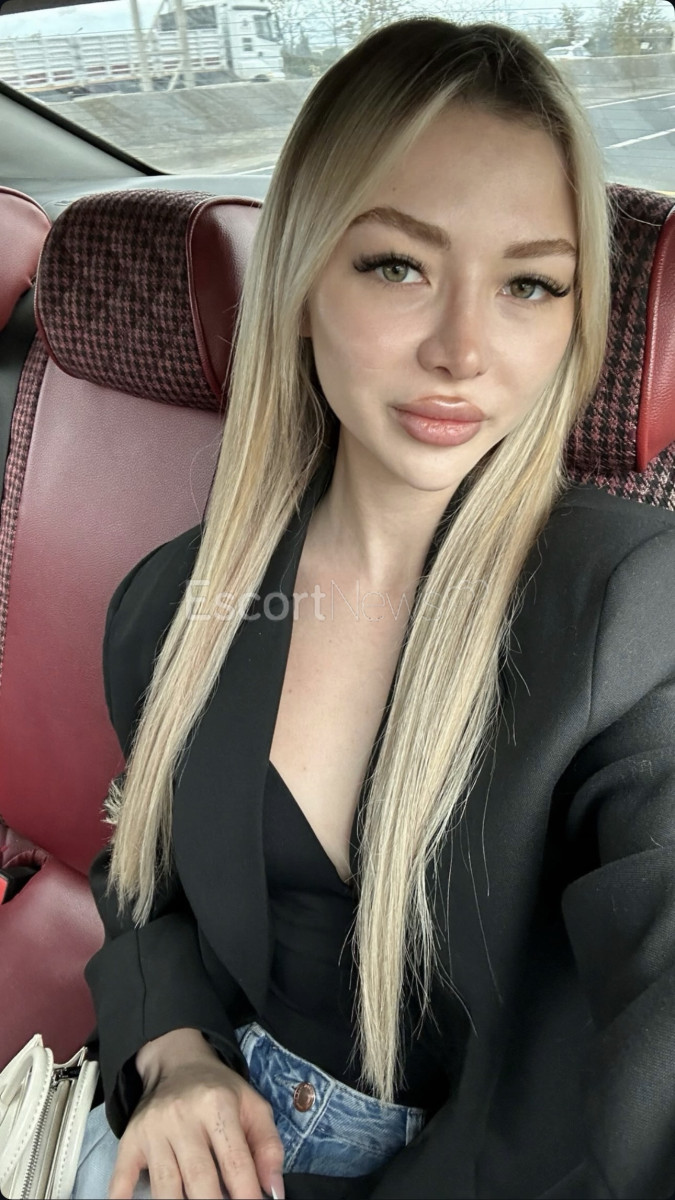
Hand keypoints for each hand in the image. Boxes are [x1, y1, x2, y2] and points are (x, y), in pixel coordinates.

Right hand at [108, 1054, 283, 1199]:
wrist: (178, 1062)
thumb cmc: (220, 1091)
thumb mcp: (252, 1106)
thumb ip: (268, 1146)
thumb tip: (274, 1191)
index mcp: (218, 1105)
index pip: (235, 1161)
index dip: (246, 1195)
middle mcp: (183, 1116)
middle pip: (199, 1178)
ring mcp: (154, 1129)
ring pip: (166, 1185)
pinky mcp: (131, 1139)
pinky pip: (123, 1175)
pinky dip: (123, 1197)